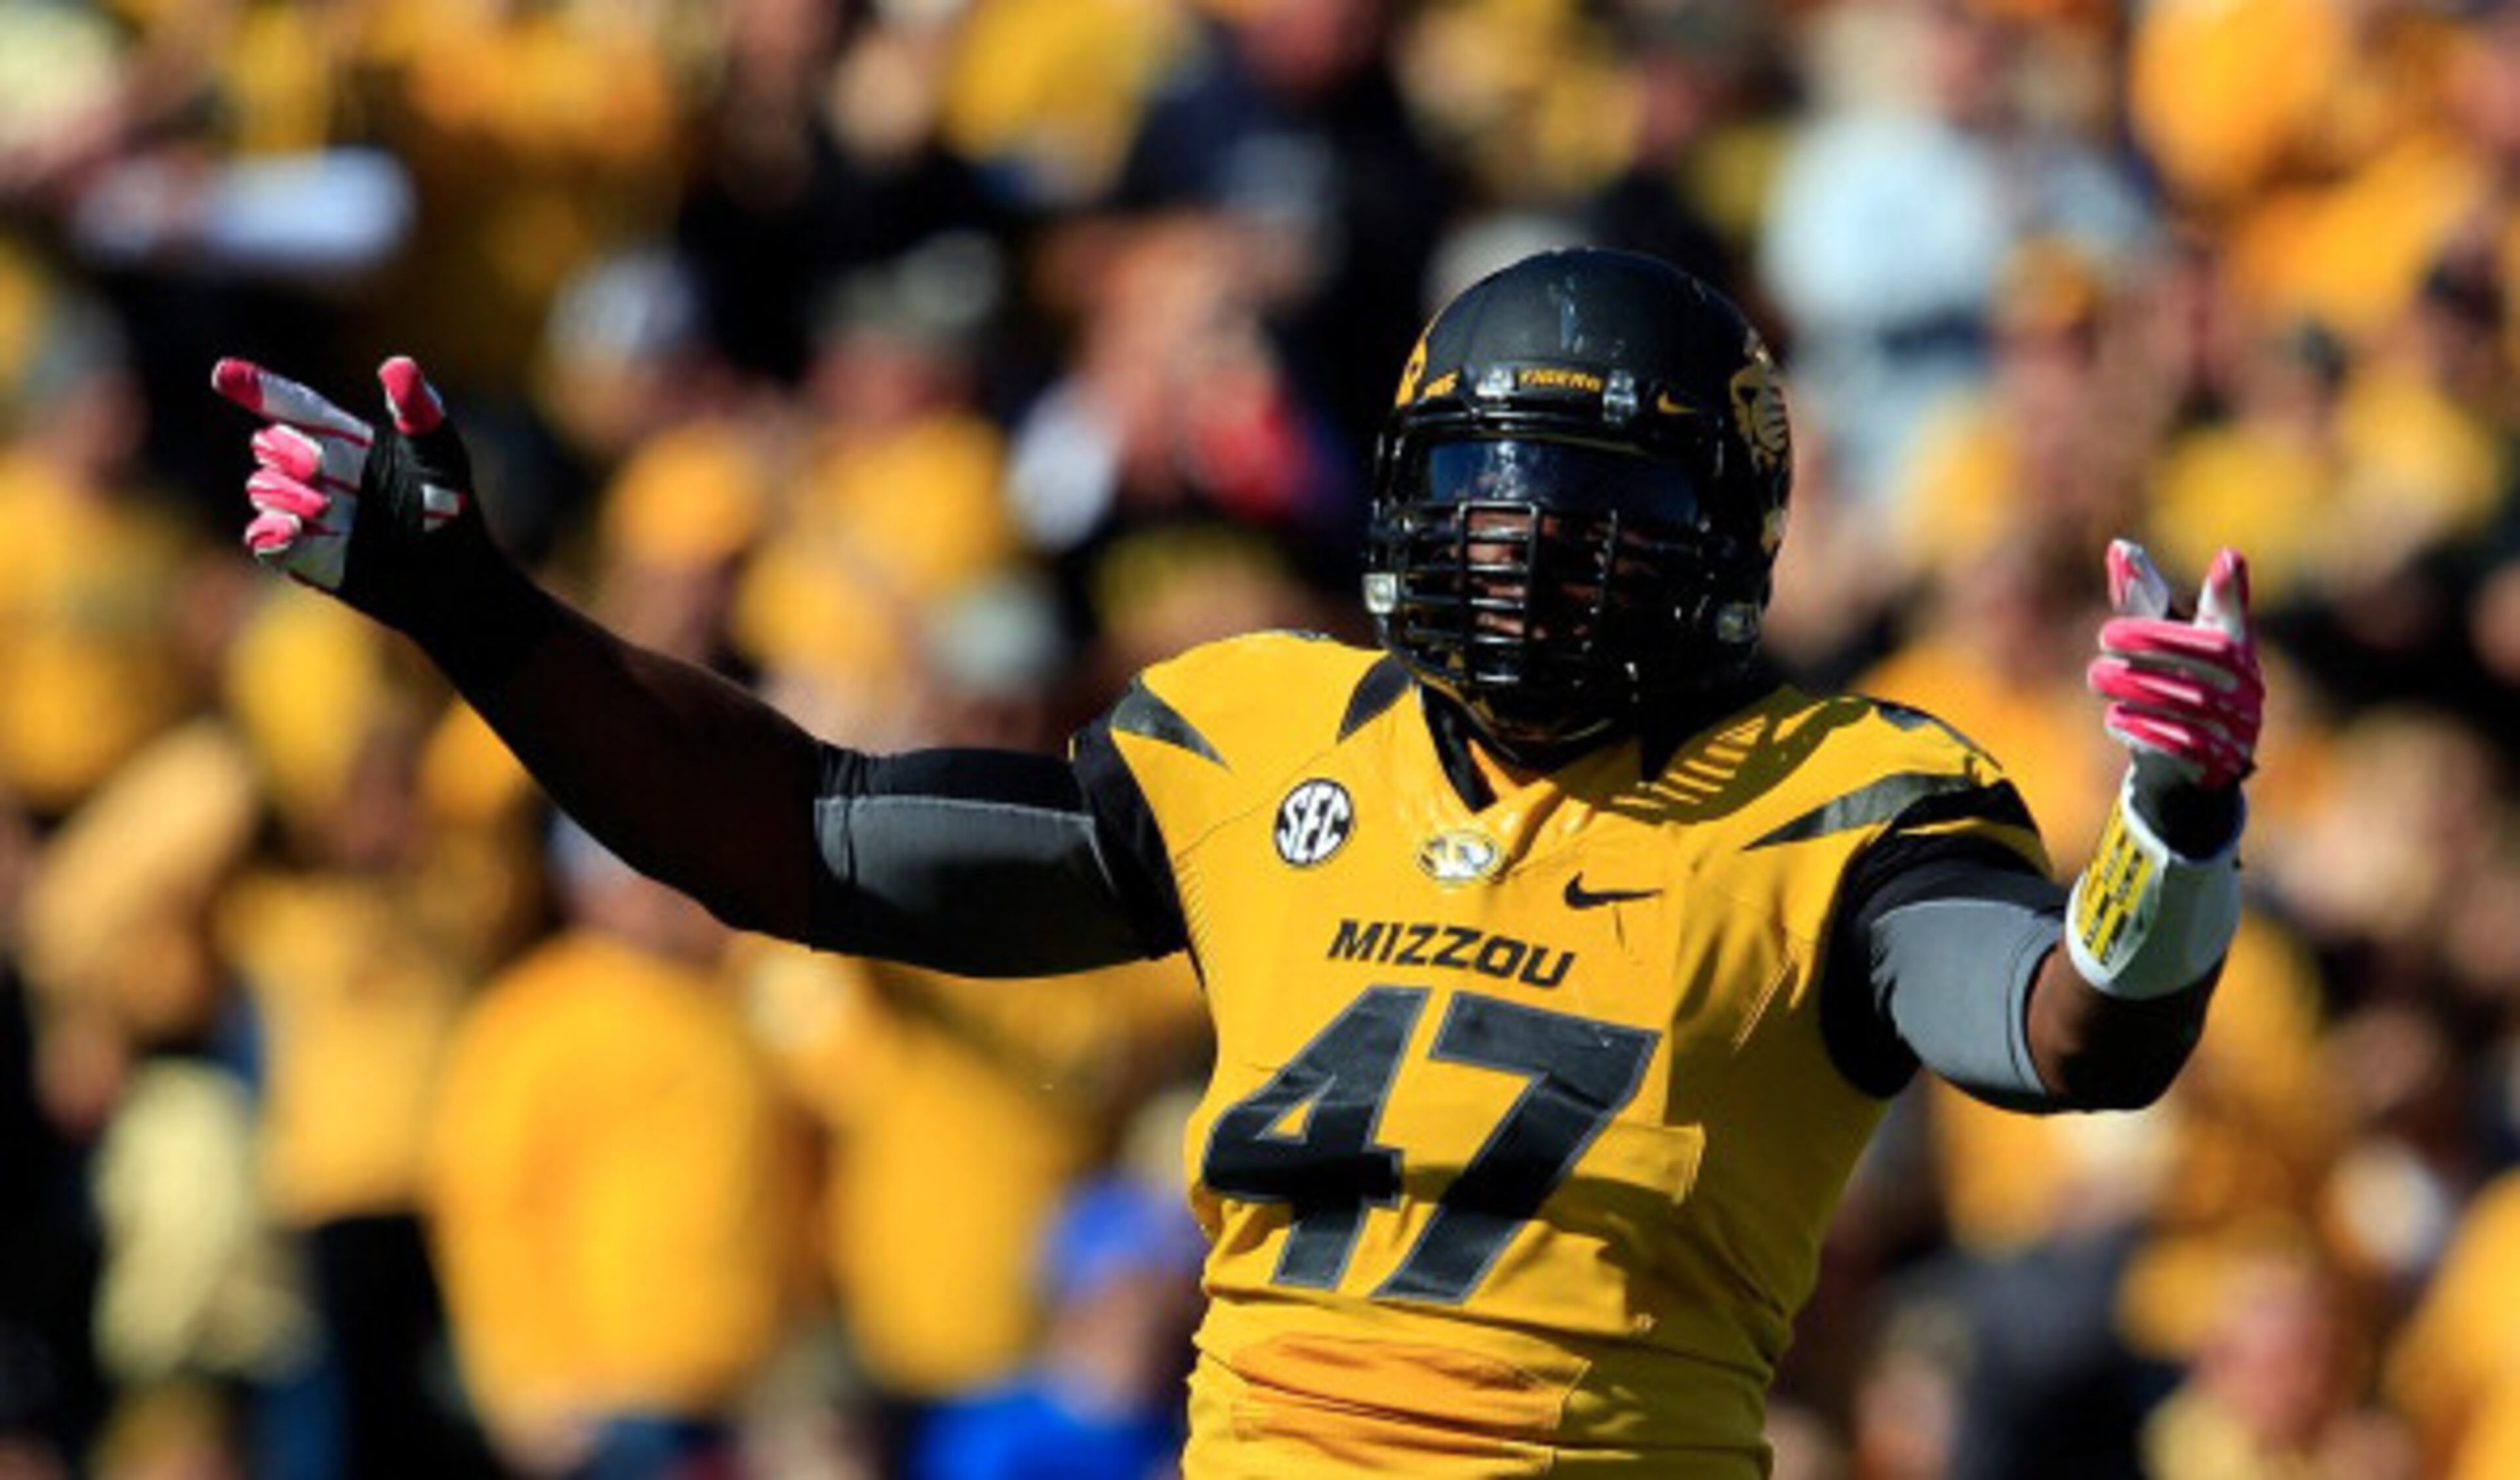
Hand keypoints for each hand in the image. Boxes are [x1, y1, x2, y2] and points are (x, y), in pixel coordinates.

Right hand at [211, 356, 488, 629]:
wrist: (453, 579)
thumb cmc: (452, 510)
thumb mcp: (441, 456)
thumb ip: (419, 412)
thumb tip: (396, 364)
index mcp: (346, 439)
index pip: (294, 406)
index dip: (259, 388)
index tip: (224, 373)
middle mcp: (319, 471)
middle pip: (269, 443)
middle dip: (286, 450)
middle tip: (317, 467)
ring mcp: (305, 513)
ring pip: (262, 488)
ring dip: (289, 495)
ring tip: (330, 509)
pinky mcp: (301, 554)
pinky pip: (262, 538)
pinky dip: (270, 532)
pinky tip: (289, 529)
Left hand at [2088, 540, 2261, 792]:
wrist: (2188, 762)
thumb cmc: (2175, 681)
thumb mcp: (2164, 641)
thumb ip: (2145, 599)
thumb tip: (2119, 548)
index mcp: (2236, 649)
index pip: (2232, 618)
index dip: (2229, 591)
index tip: (2226, 557)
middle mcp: (2244, 685)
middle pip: (2204, 659)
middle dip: (2152, 644)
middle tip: (2105, 638)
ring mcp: (2236, 725)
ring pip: (2190, 702)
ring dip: (2138, 688)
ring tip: (2098, 677)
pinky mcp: (2217, 762)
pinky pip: (2184, 744)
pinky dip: (2147, 729)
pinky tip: (2115, 718)